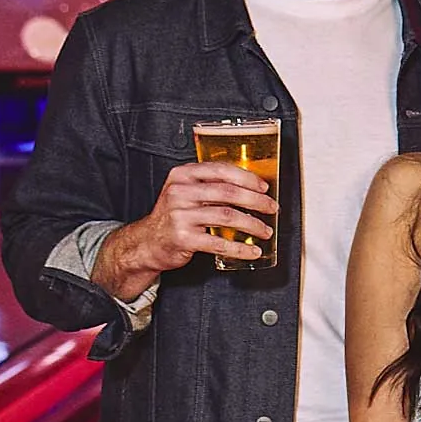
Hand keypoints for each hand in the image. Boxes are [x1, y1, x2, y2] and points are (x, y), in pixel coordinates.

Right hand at [95, 161, 276, 296]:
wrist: (148, 242)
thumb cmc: (174, 215)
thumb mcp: (186, 192)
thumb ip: (211, 185)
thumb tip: (252, 186)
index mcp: (183, 175)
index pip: (221, 170)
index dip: (247, 178)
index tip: (264, 187)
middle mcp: (179, 192)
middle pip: (228, 192)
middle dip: (256, 201)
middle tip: (272, 208)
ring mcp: (180, 215)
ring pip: (227, 216)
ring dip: (252, 224)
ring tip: (265, 231)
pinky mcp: (183, 238)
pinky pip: (219, 243)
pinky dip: (240, 248)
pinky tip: (252, 251)